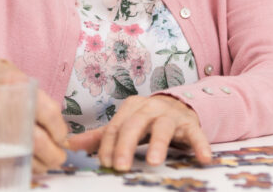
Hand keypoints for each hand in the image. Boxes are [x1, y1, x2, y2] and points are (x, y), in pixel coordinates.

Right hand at [0, 58, 67, 173]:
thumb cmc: (3, 83)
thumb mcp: (23, 83)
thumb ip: (42, 106)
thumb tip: (62, 139)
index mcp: (19, 86)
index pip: (49, 113)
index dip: (60, 131)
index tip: (62, 139)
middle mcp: (5, 105)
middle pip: (37, 141)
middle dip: (53, 155)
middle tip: (58, 158)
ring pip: (23, 155)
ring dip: (39, 165)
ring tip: (45, 163)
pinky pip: (6, 161)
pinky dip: (21, 167)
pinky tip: (27, 164)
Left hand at [66, 94, 211, 170]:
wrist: (179, 107)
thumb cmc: (146, 121)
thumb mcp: (124, 125)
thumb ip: (99, 137)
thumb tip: (69, 144)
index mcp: (131, 108)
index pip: (115, 127)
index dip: (108, 145)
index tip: (104, 163)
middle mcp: (150, 108)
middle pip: (135, 125)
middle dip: (126, 145)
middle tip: (120, 166)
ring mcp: (171, 115)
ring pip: (163, 128)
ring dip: (159, 144)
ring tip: (154, 162)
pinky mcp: (191, 124)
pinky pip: (196, 134)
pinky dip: (200, 144)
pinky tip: (204, 158)